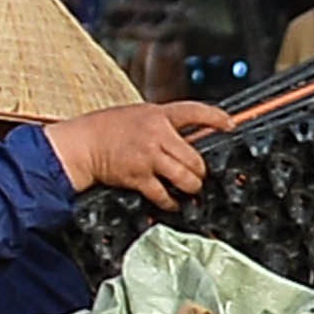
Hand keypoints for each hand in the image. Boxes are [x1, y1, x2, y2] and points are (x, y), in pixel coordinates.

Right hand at [47, 100, 214, 207]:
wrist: (83, 144)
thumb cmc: (107, 129)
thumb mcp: (139, 115)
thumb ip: (162, 125)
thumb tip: (186, 140)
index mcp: (158, 114)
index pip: (194, 111)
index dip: (216, 118)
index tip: (230, 124)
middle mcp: (156, 134)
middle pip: (195, 157)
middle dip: (201, 171)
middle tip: (200, 175)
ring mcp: (149, 156)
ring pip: (186, 177)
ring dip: (192, 187)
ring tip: (191, 189)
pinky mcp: (139, 177)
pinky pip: (164, 195)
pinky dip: (171, 202)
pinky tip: (172, 202)